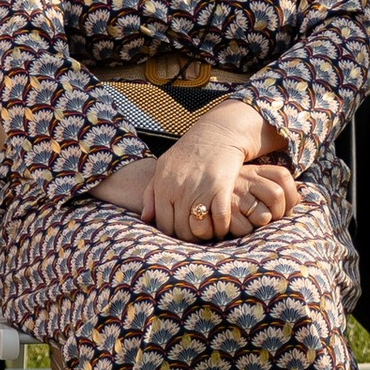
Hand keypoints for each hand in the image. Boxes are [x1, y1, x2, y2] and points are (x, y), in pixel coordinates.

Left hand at [143, 102, 268, 241]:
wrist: (218, 133)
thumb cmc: (189, 152)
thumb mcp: (163, 167)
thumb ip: (151, 193)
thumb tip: (146, 219)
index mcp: (162, 184)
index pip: (164, 224)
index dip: (174, 233)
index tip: (184, 231)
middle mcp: (178, 188)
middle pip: (181, 230)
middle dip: (191, 236)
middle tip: (199, 234)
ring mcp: (199, 188)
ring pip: (199, 229)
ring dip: (206, 235)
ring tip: (210, 231)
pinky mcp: (220, 187)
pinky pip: (220, 219)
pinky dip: (222, 227)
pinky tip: (223, 225)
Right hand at [228, 159, 300, 228]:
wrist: (195, 198)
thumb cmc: (231, 194)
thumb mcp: (251, 183)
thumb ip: (274, 187)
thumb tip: (298, 199)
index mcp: (253, 170)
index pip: (282, 175)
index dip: (291, 193)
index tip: (287, 206)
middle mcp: (244, 179)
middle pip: (276, 194)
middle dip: (278, 212)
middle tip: (269, 218)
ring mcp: (234, 195)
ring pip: (264, 216)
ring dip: (261, 224)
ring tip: (252, 221)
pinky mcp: (224, 213)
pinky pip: (245, 229)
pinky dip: (245, 232)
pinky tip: (238, 225)